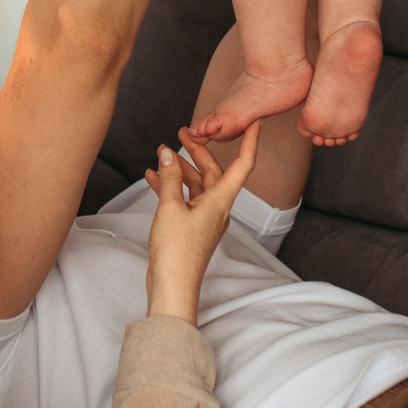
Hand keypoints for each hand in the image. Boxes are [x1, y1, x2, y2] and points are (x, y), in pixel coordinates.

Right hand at [142, 123, 259, 321]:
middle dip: (199, 150)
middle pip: (214, 171)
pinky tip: (153, 178)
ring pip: (196, 185)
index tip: (255, 122)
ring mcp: (204, 218)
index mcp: (220, 201)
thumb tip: (168, 154)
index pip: (242, 164)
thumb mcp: (170, 207)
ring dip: (180, 169)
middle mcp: (217, 208)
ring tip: (161, 153)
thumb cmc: (177, 251)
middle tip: (184, 132)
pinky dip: (170, 187)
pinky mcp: (191, 227)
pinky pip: (184, 199)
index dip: (250, 141)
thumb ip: (170, 178)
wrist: (173, 285)